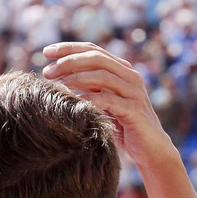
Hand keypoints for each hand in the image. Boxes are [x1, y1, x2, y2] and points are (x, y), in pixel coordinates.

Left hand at [41, 42, 170, 164]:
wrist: (150, 149)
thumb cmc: (123, 126)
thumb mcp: (104, 102)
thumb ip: (90, 87)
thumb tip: (60, 76)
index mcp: (122, 70)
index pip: (93, 50)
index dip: (69, 48)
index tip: (46, 52)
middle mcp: (130, 76)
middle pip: (96, 58)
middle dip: (69, 61)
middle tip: (47, 71)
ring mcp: (134, 92)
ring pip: (103, 76)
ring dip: (77, 78)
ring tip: (57, 85)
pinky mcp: (135, 110)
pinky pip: (110, 100)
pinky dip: (91, 98)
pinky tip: (75, 101)